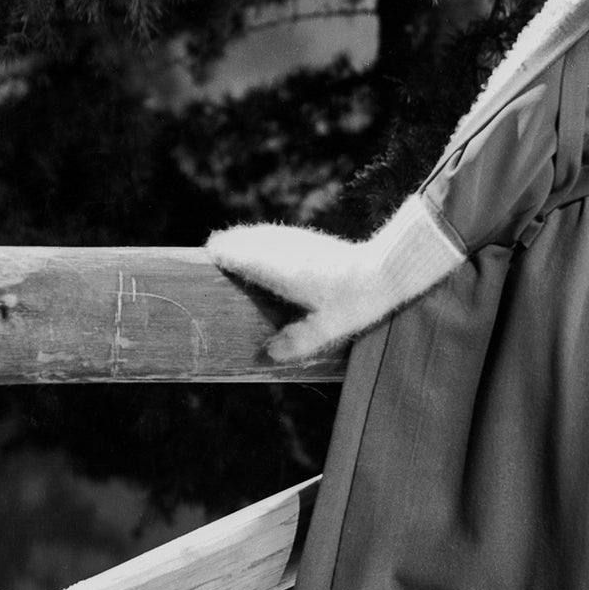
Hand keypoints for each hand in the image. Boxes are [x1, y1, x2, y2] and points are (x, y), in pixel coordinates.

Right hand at [207, 193, 464, 362]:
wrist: (386, 269)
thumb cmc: (356, 300)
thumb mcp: (328, 327)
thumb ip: (298, 342)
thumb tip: (268, 354)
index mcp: (278, 268)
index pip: (231, 252)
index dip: (214, 259)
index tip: (201, 272)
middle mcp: (282, 248)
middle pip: (237, 240)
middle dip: (223, 253)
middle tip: (212, 273)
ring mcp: (295, 239)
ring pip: (255, 235)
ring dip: (240, 247)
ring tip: (228, 263)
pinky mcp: (308, 238)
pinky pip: (271, 236)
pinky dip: (259, 244)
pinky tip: (261, 258)